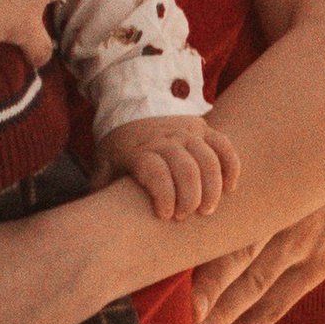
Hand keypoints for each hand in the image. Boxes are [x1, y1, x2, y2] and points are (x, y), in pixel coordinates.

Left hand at [99, 114, 239, 220]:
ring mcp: (186, 131)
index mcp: (138, 150)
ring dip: (212, 187)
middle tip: (186, 217)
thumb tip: (94, 221)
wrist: (131, 103)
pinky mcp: (203, 127)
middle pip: (186, 168)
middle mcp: (165, 139)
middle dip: (190, 197)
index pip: (156, 172)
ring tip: (207, 209)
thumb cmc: (118, 143)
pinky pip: (224, 145)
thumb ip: (101, 189)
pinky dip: (230, 167)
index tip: (165, 216)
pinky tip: (229, 188)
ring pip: (208, 158)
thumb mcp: (103, 162)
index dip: (165, 196)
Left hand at [194, 172, 324, 323]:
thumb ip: (243, 183)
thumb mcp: (281, 166)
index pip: (239, 241)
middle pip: (246, 270)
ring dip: (226, 323)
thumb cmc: (308, 165)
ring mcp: (306, 251)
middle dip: (214, 301)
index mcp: (275, 201)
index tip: (185, 295)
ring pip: (259, 293)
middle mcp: (289, 228)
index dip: (213, 270)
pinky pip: (278, 306)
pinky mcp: (319, 268)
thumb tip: (192, 192)